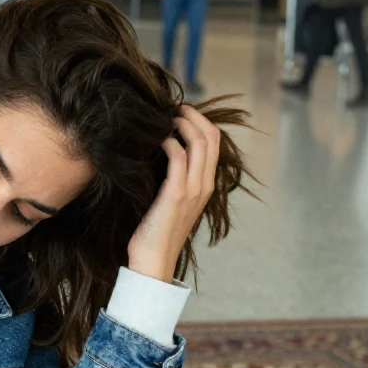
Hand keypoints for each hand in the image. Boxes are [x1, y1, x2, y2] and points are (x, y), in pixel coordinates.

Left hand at [127, 106, 220, 282]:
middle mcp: (204, 185)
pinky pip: (179, 157)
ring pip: (199, 143)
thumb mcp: (170, 200)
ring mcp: (193, 189)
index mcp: (206, 185)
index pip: (214, 143)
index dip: (200, 122)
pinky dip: (169, 142)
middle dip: (193, 116)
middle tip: (174, 107)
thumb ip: (172, 178)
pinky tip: (157, 139)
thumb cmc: (155, 230)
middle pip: (211, 137)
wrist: (153, 260)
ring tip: (166, 117)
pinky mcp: (176, 194)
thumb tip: (159, 153)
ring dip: (182, 124)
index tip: (181, 112)